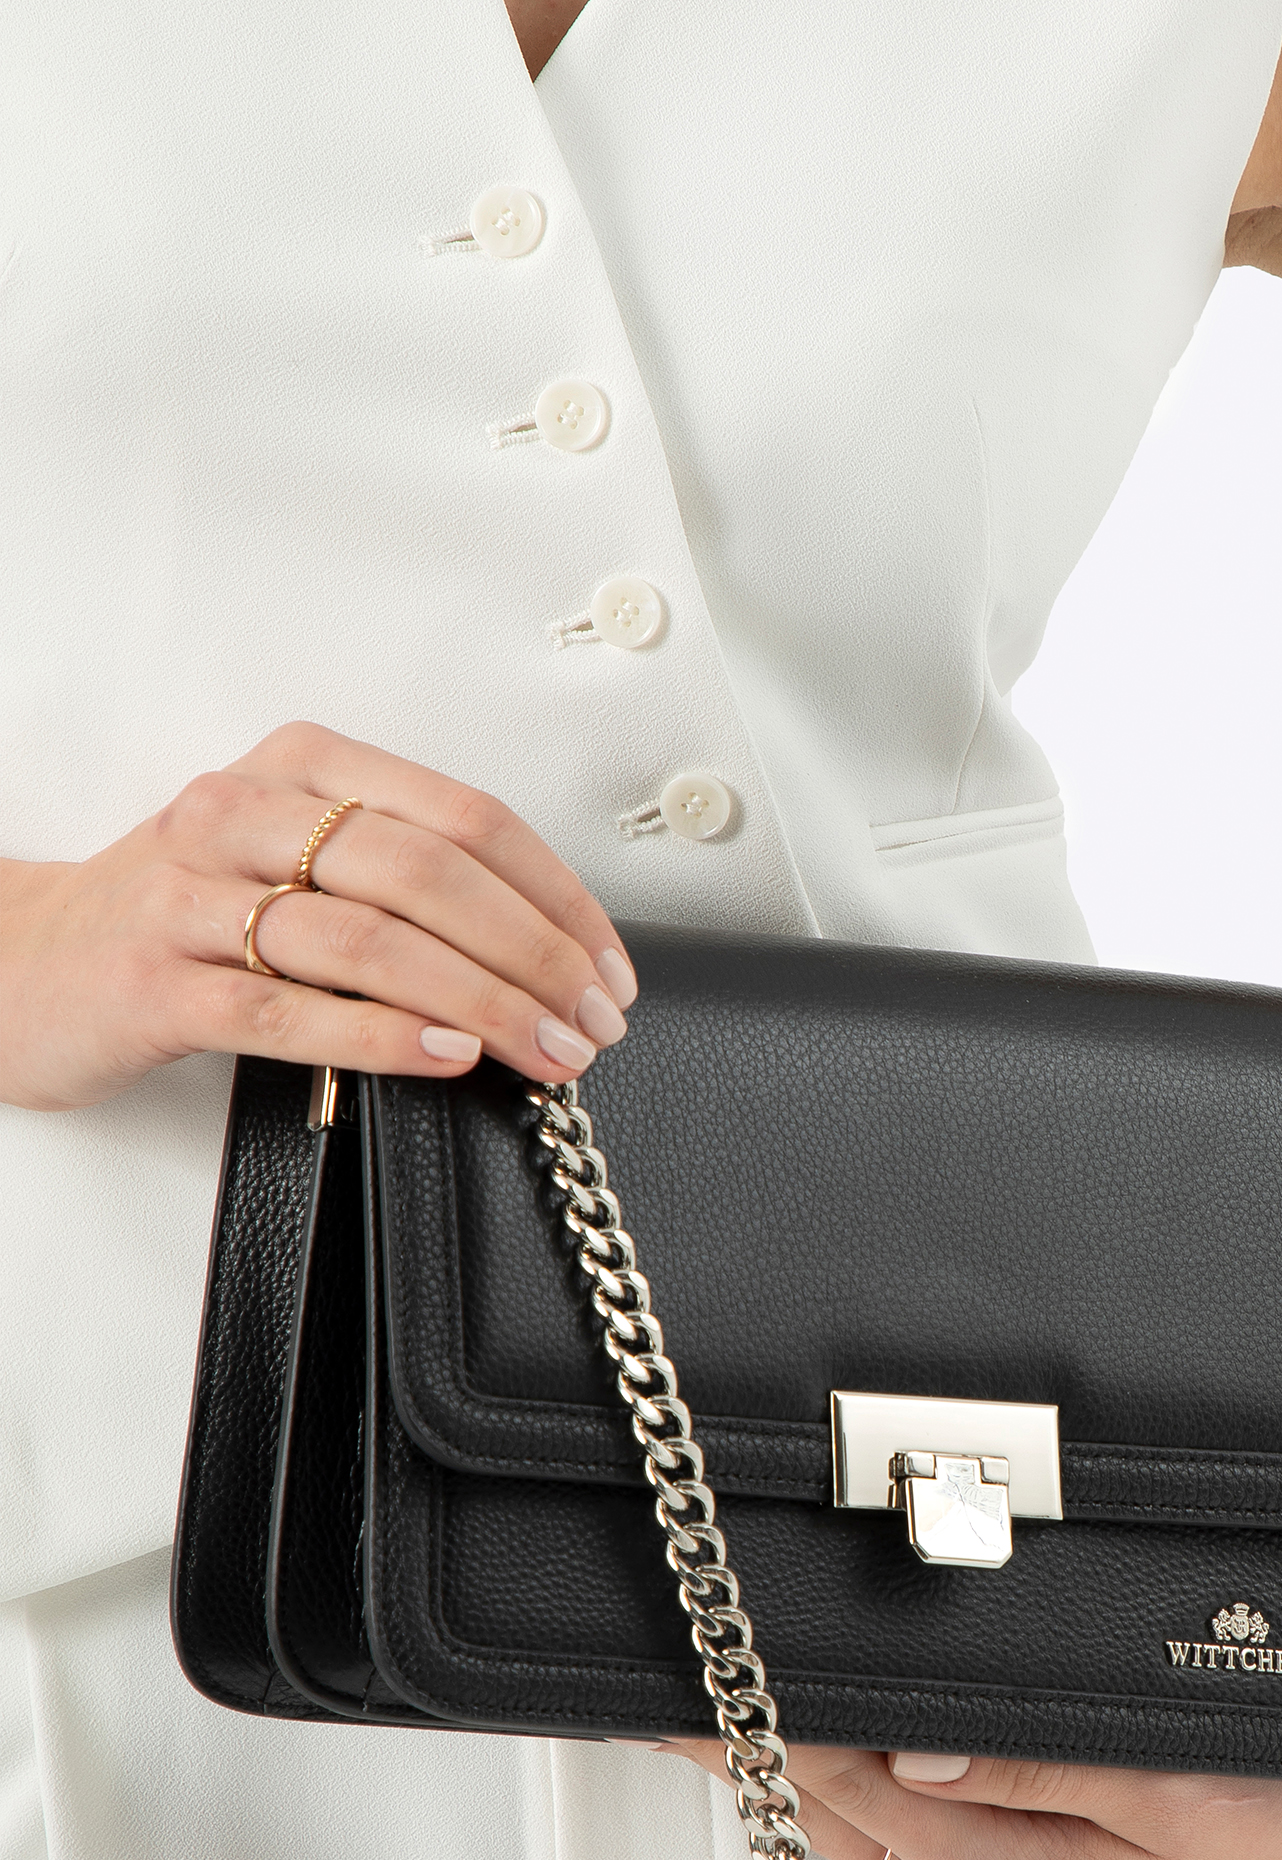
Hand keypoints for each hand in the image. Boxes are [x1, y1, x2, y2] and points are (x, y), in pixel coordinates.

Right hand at [0, 719, 636, 1112]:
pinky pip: (286, 1009)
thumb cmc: (181, 919)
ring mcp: (193, 895)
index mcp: (300, 767)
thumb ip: (401, 883)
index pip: (464, 819)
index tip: (609, 969)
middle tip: (592, 1023)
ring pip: (369, 941)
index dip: (555, 897)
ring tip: (545, 1053)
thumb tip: (546, 954)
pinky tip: (446, 1057)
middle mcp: (244, 812)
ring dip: (481, 1004)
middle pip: (429, 874)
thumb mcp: (291, 863)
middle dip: (534, 956)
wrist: (19, 963)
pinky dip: (381, 1034)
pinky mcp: (156, 982)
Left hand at [664, 1665, 1281, 1859]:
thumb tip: (909, 1751)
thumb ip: (1033, 1775)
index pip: (820, 1778)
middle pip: (801, 1796)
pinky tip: (799, 1718)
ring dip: (763, 1746)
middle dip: (724, 1731)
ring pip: (830, 1805)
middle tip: (640, 1646)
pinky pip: (874, 1811)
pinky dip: (821, 1763)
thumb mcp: (1171, 1795)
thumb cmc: (1270, 1830)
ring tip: (691, 1670)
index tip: (659, 1670)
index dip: (734, 1720)